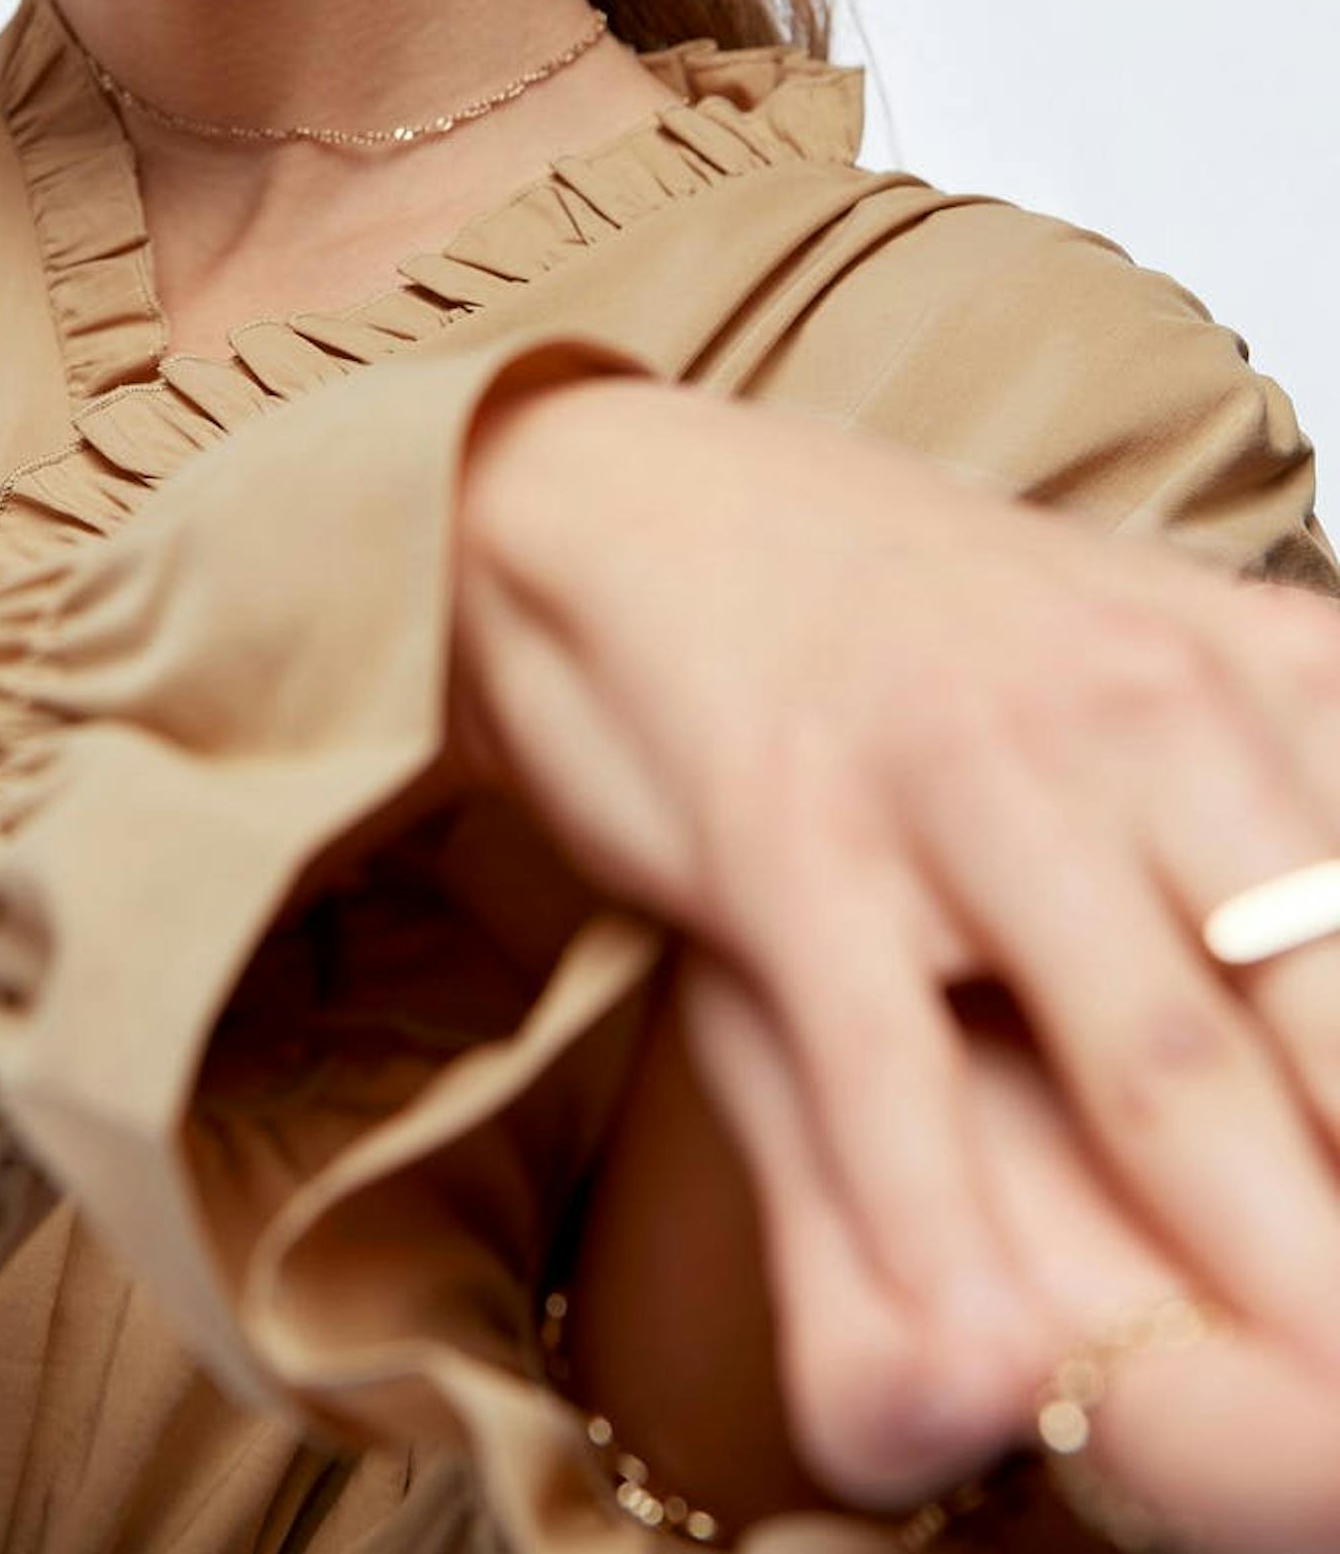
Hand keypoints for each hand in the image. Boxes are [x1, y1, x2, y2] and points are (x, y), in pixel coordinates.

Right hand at [450, 375, 1339, 1509]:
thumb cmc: (920, 629)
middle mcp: (1142, 709)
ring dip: (1267, 1265)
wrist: (647, 502)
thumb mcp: (1159, 670)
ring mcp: (965, 770)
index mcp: (1260, 670)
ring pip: (1163, 1063)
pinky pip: (888, 1061)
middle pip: (1336, 1013)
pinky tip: (997, 1364)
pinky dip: (943, 1224)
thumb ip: (1300, 817)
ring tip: (1329, 1417)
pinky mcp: (791, 832)